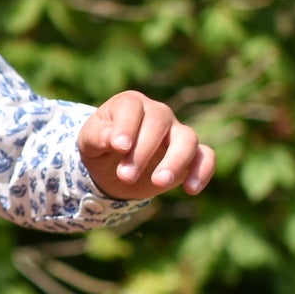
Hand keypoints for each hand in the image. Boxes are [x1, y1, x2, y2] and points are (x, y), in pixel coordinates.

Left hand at [77, 90, 215, 200]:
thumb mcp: (89, 141)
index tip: (119, 147)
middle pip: (159, 123)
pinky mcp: (191, 153)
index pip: (132, 108)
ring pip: (187, 138)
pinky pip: (206, 156)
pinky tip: (191, 189)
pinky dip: (202, 171)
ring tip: (158, 182)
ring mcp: (177, 132)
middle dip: (143, 151)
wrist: (112, 165)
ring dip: (175, 161)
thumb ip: (97, 136)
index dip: (126, 126)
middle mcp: (158, 113)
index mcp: (130, 104)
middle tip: (125, 176)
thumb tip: (112, 139)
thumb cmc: (100, 145)